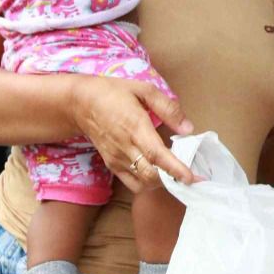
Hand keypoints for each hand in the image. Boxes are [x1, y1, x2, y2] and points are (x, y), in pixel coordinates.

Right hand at [72, 77, 197, 192]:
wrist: (81, 104)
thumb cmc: (115, 93)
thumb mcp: (144, 89)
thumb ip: (168, 108)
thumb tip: (188, 128)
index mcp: (135, 126)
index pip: (156, 154)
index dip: (175, 168)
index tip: (191, 177)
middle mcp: (125, 147)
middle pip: (150, 174)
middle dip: (173, 179)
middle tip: (192, 177)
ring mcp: (117, 159)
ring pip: (143, 182)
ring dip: (162, 182)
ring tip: (177, 175)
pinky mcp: (112, 165)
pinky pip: (132, 183)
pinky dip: (148, 184)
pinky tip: (159, 175)